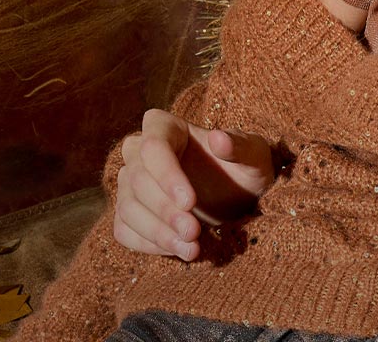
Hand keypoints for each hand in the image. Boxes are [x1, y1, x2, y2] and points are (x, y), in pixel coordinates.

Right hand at [112, 109, 275, 260]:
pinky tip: (178, 250)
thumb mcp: (253, 157)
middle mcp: (140, 152)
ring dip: (157, 232)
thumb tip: (218, 138)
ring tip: (190, 248)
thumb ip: (239, 146)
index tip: (189, 202)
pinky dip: (148, 244)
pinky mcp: (131, 211)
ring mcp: (131, 182)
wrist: (240, 196)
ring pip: (128, 207)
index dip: (166, 176)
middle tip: (193, 232)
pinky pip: (124, 229)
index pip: (152, 147)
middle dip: (165, 211)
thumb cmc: (245, 168)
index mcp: (166, 127)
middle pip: (137, 179)